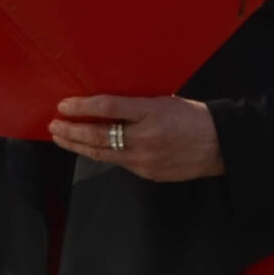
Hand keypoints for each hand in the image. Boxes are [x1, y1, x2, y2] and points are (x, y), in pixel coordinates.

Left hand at [51, 95, 222, 181]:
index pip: (108, 108)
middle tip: (54, 125)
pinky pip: (118, 162)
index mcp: (151, 112)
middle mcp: (146, 138)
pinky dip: (99, 154)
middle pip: (99, 135)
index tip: (64, 105)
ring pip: (103, 153)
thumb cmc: (192, 117)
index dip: (82, 107)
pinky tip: (88, 148)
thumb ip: (135, 104)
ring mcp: (145, 160)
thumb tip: (103, 104)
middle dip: (72, 131)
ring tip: (61, 137)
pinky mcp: (147, 173)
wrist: (219, 146)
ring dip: (78, 145)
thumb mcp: (163, 101)